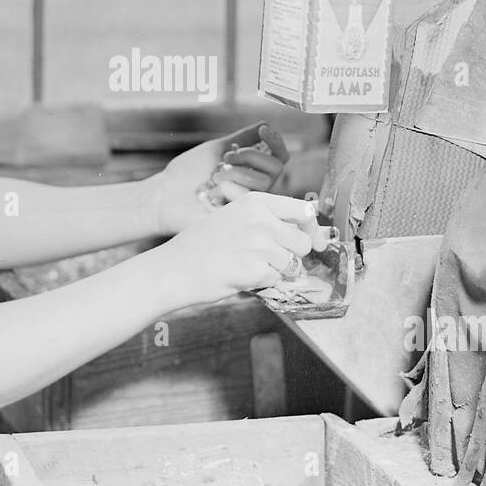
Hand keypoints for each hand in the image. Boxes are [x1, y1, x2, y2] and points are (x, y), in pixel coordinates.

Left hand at [147, 122, 290, 234]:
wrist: (166, 195)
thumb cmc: (188, 173)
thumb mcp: (217, 149)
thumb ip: (242, 138)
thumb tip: (265, 124)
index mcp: (251, 170)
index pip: (279, 157)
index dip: (277, 142)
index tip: (263, 130)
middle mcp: (254, 187)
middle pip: (276, 167)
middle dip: (251, 156)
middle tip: (226, 158)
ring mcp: (248, 203)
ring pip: (262, 182)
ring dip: (236, 173)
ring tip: (214, 177)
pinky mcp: (239, 217)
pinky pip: (248, 198)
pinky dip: (228, 190)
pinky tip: (211, 195)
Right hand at [153, 192, 330, 306]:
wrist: (174, 268)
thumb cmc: (203, 245)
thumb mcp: (234, 217)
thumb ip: (268, 221)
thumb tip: (310, 234)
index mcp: (256, 202)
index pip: (304, 211)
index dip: (311, 229)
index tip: (311, 240)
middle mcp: (260, 219)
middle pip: (303, 242)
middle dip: (293, 256)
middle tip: (269, 260)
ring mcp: (258, 244)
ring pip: (291, 264)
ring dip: (276, 271)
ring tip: (248, 266)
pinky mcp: (254, 269)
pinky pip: (275, 280)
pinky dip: (262, 283)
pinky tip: (240, 276)